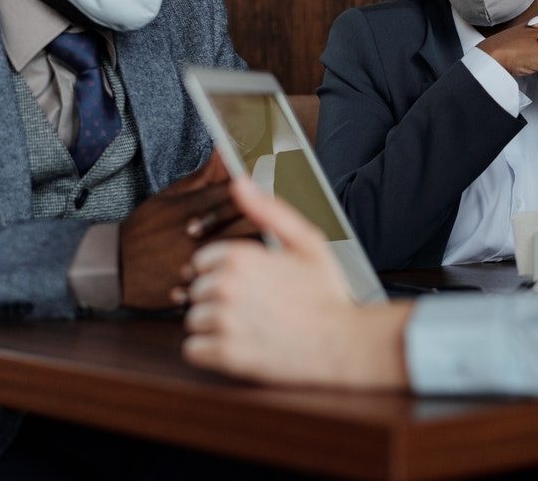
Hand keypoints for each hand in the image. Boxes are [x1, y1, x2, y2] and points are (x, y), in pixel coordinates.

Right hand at [120, 151, 251, 308]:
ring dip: (251, 254)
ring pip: (237, 257)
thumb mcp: (169, 197)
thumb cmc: (144, 228)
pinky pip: (220, 285)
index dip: (252, 196)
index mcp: (189, 208)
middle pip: (242, 225)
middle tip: (268, 227)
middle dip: (258, 225)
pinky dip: (229, 281)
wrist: (111, 266)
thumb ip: (202, 177)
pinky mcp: (187, 288)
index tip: (259, 199)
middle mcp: (193, 235)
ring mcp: (191, 263)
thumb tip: (223, 151)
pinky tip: (236, 279)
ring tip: (259, 255)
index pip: (233, 196)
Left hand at [182, 176, 411, 387]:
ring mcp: (225, 322)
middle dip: (218, 299)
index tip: (249, 283)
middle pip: (196, 291)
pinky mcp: (226, 355)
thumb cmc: (326, 292)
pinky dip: (211, 350)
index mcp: (241, 256)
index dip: (224, 272)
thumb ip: (268, 210)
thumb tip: (240, 182)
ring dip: (213, 326)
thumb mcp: (307, 241)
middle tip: (254, 307)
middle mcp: (227, 286)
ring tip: (248, 326)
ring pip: (193, 320)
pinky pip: (193, 350)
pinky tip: (239, 345)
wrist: (344, 342)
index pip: (201, 262)